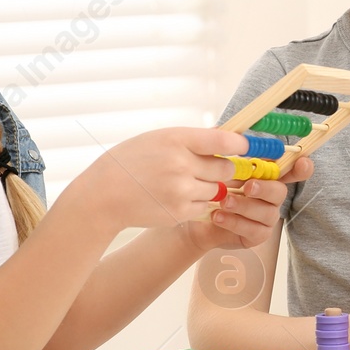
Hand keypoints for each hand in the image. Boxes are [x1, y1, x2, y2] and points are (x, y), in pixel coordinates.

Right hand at [78, 129, 284, 232]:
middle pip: (225, 167)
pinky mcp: (180, 212)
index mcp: (176, 139)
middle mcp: (181, 164)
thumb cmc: (129, 161)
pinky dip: (197, 203)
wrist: (103, 195)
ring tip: (184, 182)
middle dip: (223, 168)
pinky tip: (176, 196)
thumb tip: (227, 137)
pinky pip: (204, 207)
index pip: (223, 139)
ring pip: (217, 189)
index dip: (240, 144)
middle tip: (211, 167)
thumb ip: (191, 139)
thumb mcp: (158, 138)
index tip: (246, 146)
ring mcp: (181, 190)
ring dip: (209, 187)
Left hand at [182, 157, 313, 253]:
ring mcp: (267, 217)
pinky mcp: (257, 235)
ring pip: (266, 213)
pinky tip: (218, 216)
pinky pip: (253, 230)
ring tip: (224, 201)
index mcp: (266, 177)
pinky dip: (234, 222)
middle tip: (247, 186)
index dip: (302, 167)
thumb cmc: (212, 189)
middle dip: (264, 188)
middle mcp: (271, 197)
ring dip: (244, 206)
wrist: (196, 220)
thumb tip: (225, 132)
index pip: (292, 170)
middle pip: (280, 191)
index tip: (303, 162)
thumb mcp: (216, 168)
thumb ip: (225, 152)